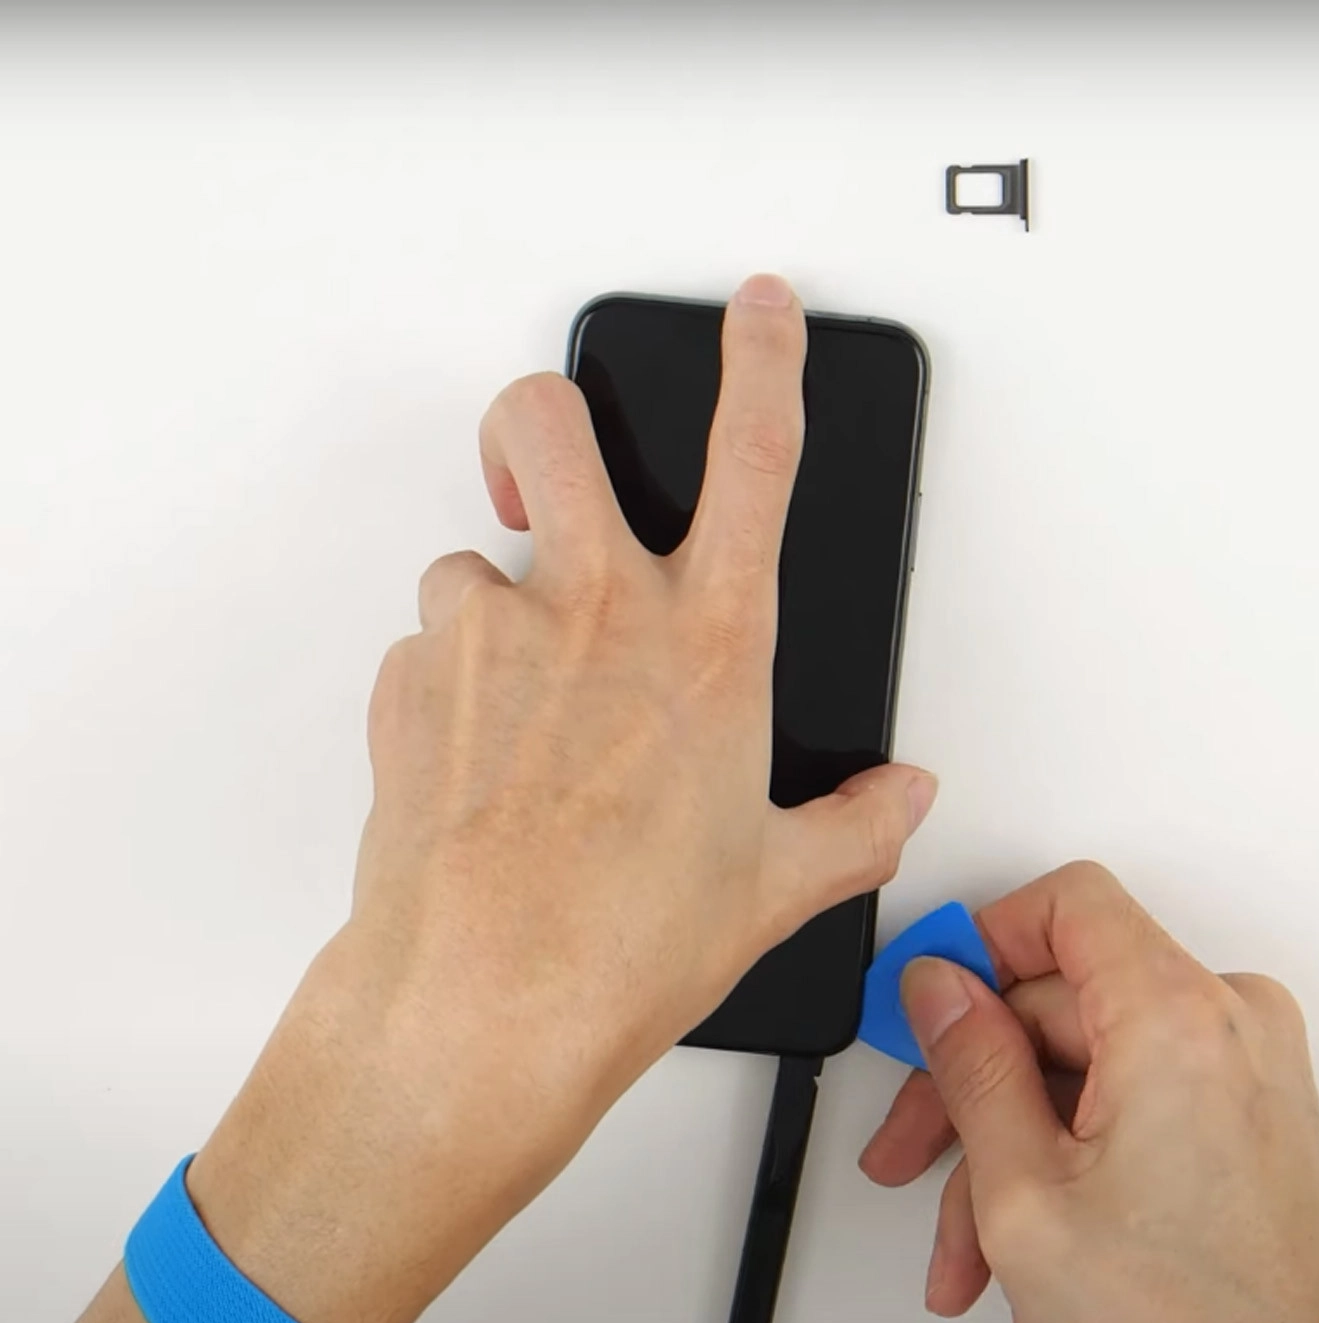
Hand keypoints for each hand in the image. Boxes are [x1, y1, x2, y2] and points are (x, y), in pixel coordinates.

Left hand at [189, 273, 935, 1322]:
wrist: (482, 1007)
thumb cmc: (626, 944)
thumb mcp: (777, 885)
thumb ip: (859, 823)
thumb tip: (902, 798)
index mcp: (706, 643)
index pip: (754, 458)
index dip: (764, 363)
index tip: (761, 310)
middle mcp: (592, 612)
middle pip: (547, 421)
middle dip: (549, 415)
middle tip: (552, 467)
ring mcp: (488, 638)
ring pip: (474, 555)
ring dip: (500, 603)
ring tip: (529, 704)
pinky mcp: (407, 682)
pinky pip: (426, 646)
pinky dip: (452, 682)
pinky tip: (481, 761)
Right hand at [861, 861, 1318, 1322]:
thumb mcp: (1024, 1190)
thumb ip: (971, 1065)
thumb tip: (938, 988)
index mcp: (1174, 1014)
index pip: (1065, 903)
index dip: (980, 944)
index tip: (929, 1002)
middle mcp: (1225, 1021)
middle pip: (1057, 1000)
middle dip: (971, 1087)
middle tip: (912, 1151)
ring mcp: (1243, 1068)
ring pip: (1083, 1065)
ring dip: (1011, 1147)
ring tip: (972, 1247)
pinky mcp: (1247, 1110)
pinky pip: (1129, 1097)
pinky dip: (1070, 1155)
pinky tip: (1028, 1242)